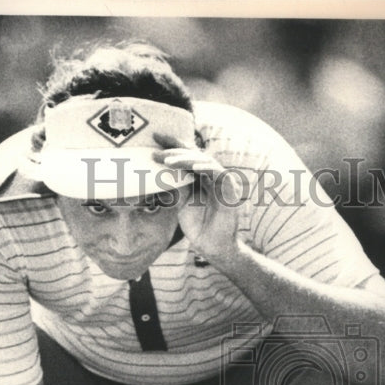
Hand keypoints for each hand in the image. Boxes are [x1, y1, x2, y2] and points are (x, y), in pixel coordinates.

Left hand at [153, 137, 240, 265]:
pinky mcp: (229, 189)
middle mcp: (211, 175)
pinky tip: (193, 168)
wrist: (212, 246)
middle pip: (194, 154)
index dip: (172, 145)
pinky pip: (218, 174)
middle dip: (175, 150)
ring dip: (186, 159)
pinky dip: (206, 169)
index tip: (154, 138)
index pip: (186, 156)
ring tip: (168, 161)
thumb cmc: (198, 226)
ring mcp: (221, 181)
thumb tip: (158, 172)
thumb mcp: (181, 202)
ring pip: (204, 162)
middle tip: (157, 151)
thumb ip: (175, 186)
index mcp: (200, 176)